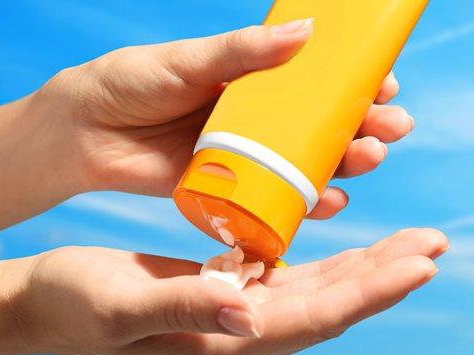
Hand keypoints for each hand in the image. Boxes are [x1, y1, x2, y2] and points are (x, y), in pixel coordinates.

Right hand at [20, 228, 447, 354]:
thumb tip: (249, 310)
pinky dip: (326, 261)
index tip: (420, 263)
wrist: (43, 304)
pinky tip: (350, 245)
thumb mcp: (122, 305)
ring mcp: (237, 321)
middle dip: (384, 277)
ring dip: (366, 268)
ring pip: (318, 293)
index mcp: (224, 347)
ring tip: (413, 244)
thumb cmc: (74, 303)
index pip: (315, 319)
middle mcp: (241, 339)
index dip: (370, 292)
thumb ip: (186, 307)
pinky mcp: (227, 298)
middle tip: (436, 245)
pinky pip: (290, 281)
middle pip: (331, 308)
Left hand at [37, 19, 414, 218]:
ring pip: (305, 163)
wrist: (82, 134)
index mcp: (248, 80)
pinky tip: (330, 201)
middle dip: (362, 127)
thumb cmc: (130, 84)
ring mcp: (243, 157)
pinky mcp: (227, 191)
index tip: (385, 83)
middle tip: (391, 128)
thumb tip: (306, 33)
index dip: (351, 85)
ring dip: (344, 164)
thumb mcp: (187, 62)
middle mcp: (253, 119)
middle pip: (319, 126)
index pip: (312, 82)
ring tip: (370, 158)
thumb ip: (241, 52)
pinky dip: (305, 202)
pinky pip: (275, 198)